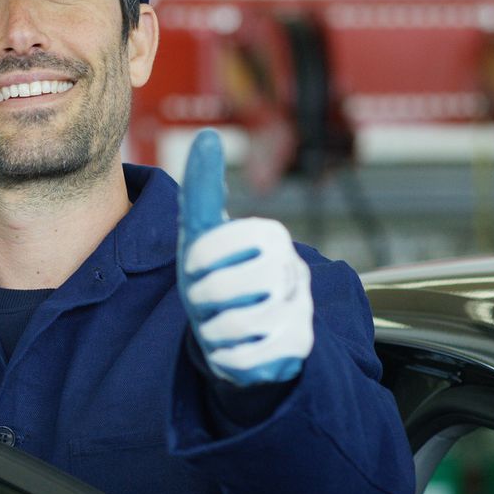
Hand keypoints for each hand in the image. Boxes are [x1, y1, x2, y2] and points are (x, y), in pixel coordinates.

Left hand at [177, 129, 313, 386]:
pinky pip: (248, 358)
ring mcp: (299, 307)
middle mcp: (291, 267)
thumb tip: (208, 136)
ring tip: (220, 324)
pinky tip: (234, 347)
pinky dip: (228, 357)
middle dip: (202, 300)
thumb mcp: (203, 233)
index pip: (218, 242)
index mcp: (270, 235)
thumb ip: (203, 189)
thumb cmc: (219, 275)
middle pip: (220, 289)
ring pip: (236, 325)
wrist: (247, 332)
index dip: (197, 261)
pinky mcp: (299, 346)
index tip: (193, 269)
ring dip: (214, 330)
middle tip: (205, 302)